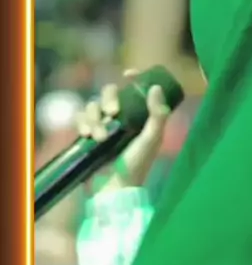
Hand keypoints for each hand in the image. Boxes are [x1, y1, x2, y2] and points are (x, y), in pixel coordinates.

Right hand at [77, 69, 169, 192]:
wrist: (113, 190)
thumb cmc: (137, 166)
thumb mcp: (152, 140)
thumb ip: (158, 115)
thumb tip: (156, 87)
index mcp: (139, 117)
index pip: (135, 90)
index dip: (134, 78)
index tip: (128, 74)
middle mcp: (121, 119)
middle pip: (109, 92)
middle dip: (109, 98)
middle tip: (113, 112)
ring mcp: (103, 126)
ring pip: (92, 105)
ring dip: (95, 117)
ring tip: (100, 137)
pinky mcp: (87, 135)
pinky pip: (80, 118)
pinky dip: (82, 122)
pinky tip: (87, 135)